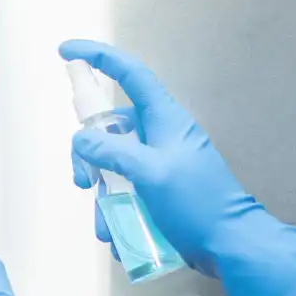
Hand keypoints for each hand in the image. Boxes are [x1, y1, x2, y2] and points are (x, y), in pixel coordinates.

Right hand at [60, 39, 295, 295]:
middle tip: (83, 183)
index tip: (65, 52)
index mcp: (162, 118)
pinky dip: (114, 210)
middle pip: (107, 129)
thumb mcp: (149, 172)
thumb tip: (81, 140)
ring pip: (111, 166)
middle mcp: (156, 134)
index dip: (97, 57)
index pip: (128, 73)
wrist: (230, 243)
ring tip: (106, 225)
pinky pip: (123, 190)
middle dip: (88, 157)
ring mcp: (155, 162)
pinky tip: (116, 235)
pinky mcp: (155, 188)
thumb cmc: (196, 202)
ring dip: (102, 195)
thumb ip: (111, 152)